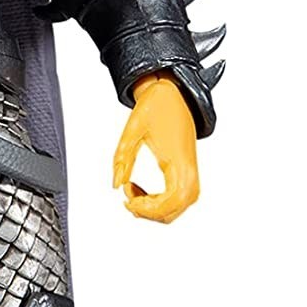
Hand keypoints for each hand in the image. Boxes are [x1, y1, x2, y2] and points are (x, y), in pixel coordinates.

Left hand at [112, 73, 199, 223]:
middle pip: (176, 209)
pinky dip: (159, 202)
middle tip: (128, 199)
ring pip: (178, 207)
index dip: (149, 209)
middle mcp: (189, 169)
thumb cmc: (156, 107)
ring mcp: (190, 171)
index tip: (128, 201)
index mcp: (179, 160)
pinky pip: (178, 199)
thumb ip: (122, 158)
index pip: (173, 200)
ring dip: (154, 209)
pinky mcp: (186, 171)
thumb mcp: (131, 131)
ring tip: (133, 194)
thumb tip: (116, 184)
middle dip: (149, 212)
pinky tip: (142, 191)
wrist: (172, 94)